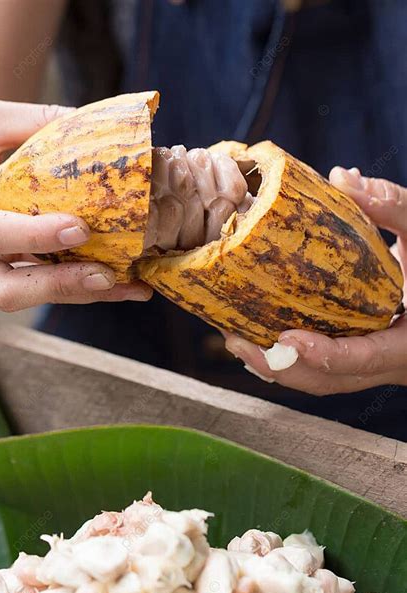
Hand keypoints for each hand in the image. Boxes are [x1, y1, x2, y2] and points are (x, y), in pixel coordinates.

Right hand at [0, 100, 151, 310]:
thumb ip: (28, 124)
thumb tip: (93, 122)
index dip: (36, 236)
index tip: (81, 230)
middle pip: (6, 290)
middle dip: (63, 287)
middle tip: (113, 277)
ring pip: (20, 296)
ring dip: (76, 294)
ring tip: (130, 288)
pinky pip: (25, 286)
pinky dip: (66, 284)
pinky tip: (108, 279)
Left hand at [225, 169, 406, 393]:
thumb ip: (392, 206)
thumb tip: (341, 178)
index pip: (365, 358)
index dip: (326, 355)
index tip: (288, 339)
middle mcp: (388, 363)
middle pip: (329, 381)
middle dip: (280, 367)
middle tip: (238, 341)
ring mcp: (368, 367)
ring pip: (318, 381)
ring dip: (274, 366)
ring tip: (234, 338)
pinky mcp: (354, 360)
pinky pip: (317, 370)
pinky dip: (285, 358)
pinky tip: (253, 336)